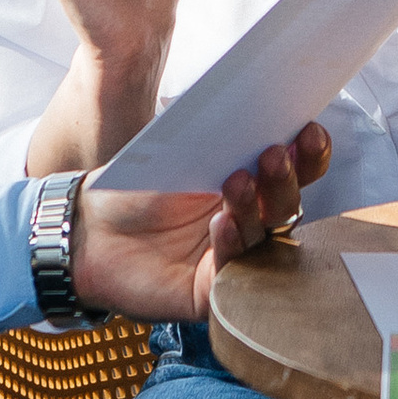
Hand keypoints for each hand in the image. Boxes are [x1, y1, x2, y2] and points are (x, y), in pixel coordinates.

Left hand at [73, 120, 331, 322]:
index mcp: (248, 183)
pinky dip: (230, 243)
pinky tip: (221, 223)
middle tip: (274, 155)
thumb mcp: (181, 155)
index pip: (294, 171)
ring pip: (263, 235)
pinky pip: (232, 269)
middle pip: (287, 204)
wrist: (87, 230)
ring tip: (237, 181)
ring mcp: (233, 258)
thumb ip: (222, 139)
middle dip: (286, 178)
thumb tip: (260, 107)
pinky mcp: (211, 291)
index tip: (309, 130)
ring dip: (254, 206)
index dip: (308, 154)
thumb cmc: (134, 191)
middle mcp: (247, 222)